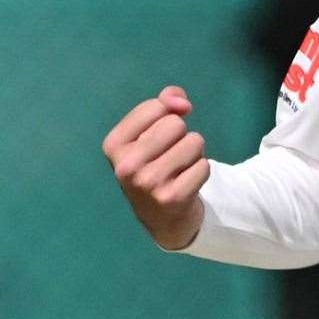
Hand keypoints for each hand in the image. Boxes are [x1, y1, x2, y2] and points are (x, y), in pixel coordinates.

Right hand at [101, 85, 208, 249]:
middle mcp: (125, 165)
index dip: (167, 115)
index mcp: (113, 145)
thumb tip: (181, 102)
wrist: (162, 216)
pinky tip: (186, 183)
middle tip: (169, 156)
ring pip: (194, 142)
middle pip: (176, 124)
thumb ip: (165, 102)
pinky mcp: (173, 197)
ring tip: (178, 169)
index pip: (155, 106)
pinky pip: (204, 165)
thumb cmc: (156, 162)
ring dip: (194, 153)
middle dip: (180, 136)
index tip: (158, 136)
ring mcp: (148, 183)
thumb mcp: (150, 131)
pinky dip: (201, 171)